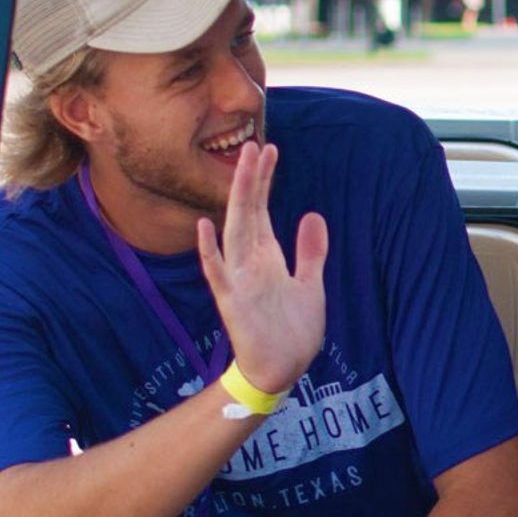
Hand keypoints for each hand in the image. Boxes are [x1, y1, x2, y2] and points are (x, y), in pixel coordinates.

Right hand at [197, 143, 328, 393]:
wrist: (281, 372)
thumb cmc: (292, 332)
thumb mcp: (310, 285)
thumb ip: (310, 252)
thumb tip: (313, 214)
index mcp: (267, 257)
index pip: (263, 210)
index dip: (266, 181)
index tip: (270, 151)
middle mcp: (250, 262)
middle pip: (248, 212)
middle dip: (252, 180)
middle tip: (256, 145)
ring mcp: (239, 279)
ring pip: (234, 231)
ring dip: (237, 200)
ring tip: (242, 169)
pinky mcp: (232, 302)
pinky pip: (217, 274)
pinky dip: (210, 252)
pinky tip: (204, 228)